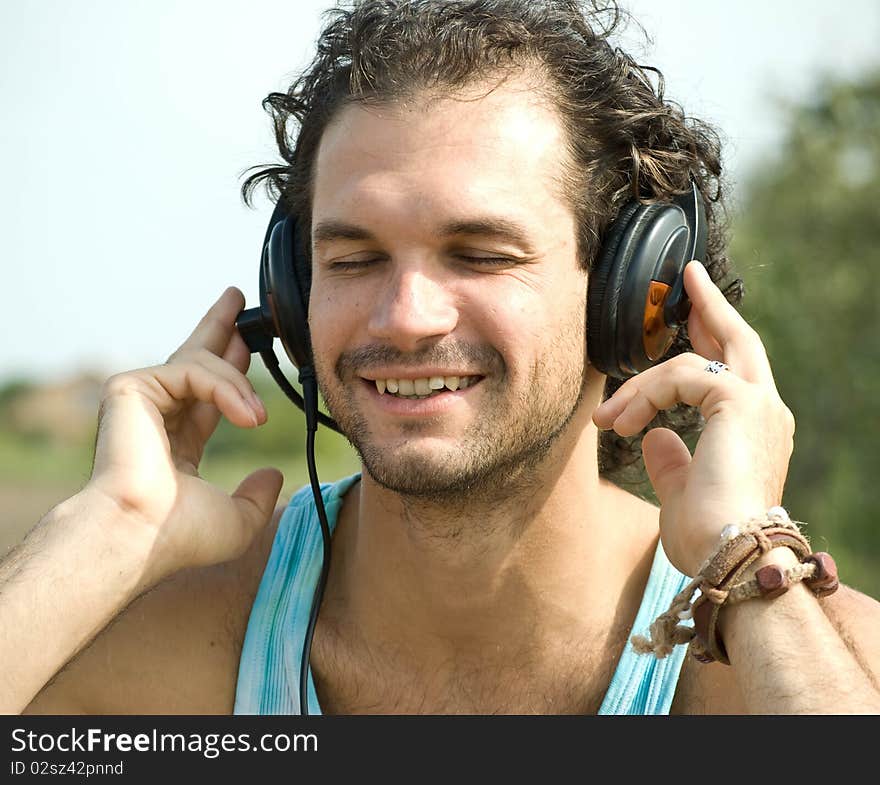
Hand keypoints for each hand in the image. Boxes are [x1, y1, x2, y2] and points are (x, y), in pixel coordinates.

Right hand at [83, 287, 282, 580]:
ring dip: (240, 386)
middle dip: (218, 326)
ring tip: (256, 417)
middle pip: (193, 356)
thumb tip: (272, 474)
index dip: (231, 371)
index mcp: (176, 442)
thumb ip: (257, 497)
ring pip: (203, 364)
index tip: (247, 346)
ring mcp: (142, 399)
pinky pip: (193, 370)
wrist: (139, 535)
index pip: (206, 395)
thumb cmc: (179, 536)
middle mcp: (157, 415)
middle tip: (237, 299)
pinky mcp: (131, 387)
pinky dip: (224, 388)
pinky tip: (246, 415)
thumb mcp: (236, 519)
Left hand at [592, 261, 795, 576]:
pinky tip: (621, 422)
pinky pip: (679, 377)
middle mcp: (766, 410)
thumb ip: (671, 459)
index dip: (712, 339)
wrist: (730, 557)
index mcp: (756, 429)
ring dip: (640, 385)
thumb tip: (654, 436)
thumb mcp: (681, 492)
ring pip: (691, 362)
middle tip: (688, 277)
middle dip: (709, 306)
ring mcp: (757, 403)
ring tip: (605, 418)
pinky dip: (644, 395)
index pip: (734, 370)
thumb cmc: (708, 537)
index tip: (691, 315)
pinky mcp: (738, 402)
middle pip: (736, 340)